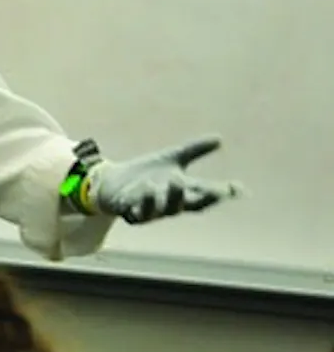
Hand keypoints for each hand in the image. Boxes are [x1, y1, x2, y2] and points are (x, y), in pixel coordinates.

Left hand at [86, 136, 241, 224]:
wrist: (114, 182)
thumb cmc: (147, 173)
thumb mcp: (171, 158)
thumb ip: (194, 150)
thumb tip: (220, 139)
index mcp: (182, 192)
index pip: (206, 194)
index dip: (222, 192)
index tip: (237, 187)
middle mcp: (169, 204)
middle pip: (190, 204)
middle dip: (203, 198)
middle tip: (216, 189)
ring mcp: (151, 210)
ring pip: (165, 210)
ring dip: (172, 196)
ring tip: (175, 179)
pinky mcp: (130, 212)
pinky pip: (138, 211)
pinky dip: (143, 201)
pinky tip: (146, 185)